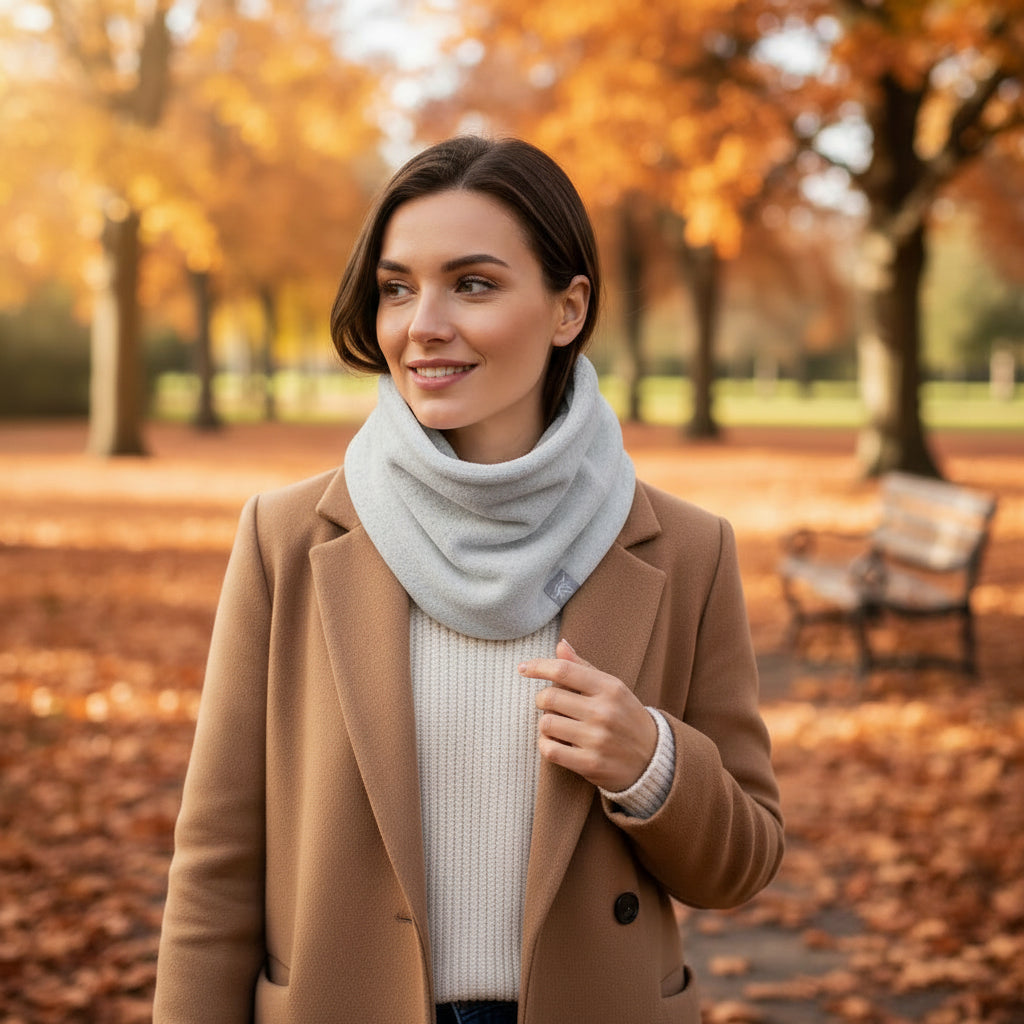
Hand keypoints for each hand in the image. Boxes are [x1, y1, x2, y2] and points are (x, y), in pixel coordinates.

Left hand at [519, 639, 657, 791]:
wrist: (653, 760)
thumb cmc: (625, 717)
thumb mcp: (612, 688)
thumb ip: (583, 667)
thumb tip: (560, 645)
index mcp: (609, 688)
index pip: (564, 670)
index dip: (538, 667)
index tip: (523, 668)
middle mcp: (604, 712)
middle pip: (549, 697)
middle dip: (542, 699)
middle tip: (550, 705)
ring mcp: (597, 739)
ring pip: (546, 723)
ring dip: (545, 724)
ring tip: (557, 725)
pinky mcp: (590, 764)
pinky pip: (550, 750)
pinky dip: (545, 744)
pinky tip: (555, 742)